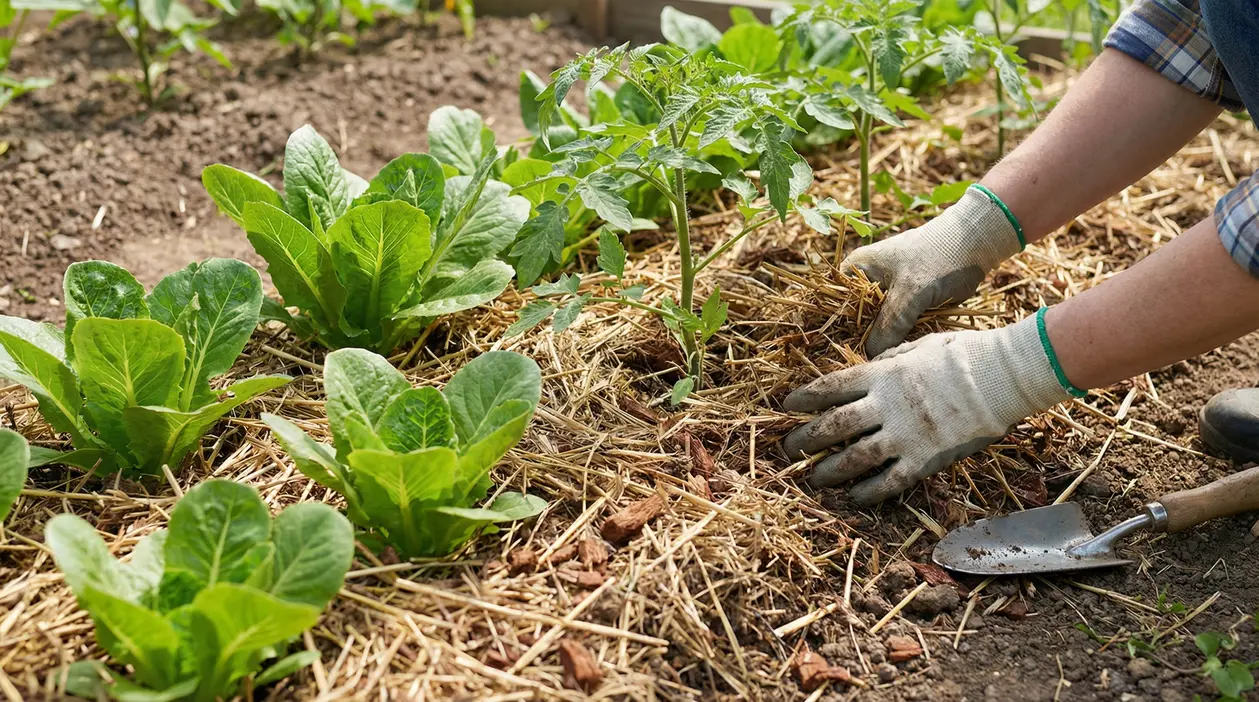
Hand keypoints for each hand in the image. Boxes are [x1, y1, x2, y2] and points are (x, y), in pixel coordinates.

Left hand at [783, 315, 1068, 505]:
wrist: (1002, 376)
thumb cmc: (963, 353)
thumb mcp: (917, 345)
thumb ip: (888, 359)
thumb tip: (868, 364)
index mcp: (882, 374)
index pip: (830, 388)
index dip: (805, 398)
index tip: (786, 406)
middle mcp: (886, 405)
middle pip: (834, 426)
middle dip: (806, 440)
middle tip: (788, 450)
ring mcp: (905, 434)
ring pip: (855, 457)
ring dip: (829, 470)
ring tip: (813, 478)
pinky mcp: (926, 457)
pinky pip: (891, 481)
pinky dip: (868, 492)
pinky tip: (852, 498)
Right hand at [845, 186, 1021, 356]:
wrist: (977, 243)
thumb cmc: (940, 256)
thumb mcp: (912, 292)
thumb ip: (889, 324)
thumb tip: (870, 356)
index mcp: (855, 270)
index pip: (834, 306)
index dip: (835, 331)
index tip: (843, 356)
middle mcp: (866, 282)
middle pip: (854, 320)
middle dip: (861, 342)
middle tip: (868, 364)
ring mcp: (886, 293)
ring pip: (876, 327)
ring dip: (882, 343)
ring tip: (887, 361)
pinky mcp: (906, 303)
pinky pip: (895, 326)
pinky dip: (900, 338)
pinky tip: (903, 352)